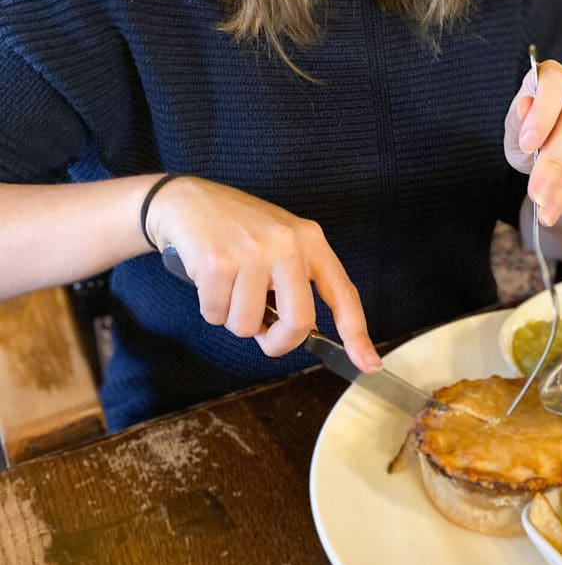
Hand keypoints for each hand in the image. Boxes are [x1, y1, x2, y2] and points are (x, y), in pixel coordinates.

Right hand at [143, 176, 378, 371]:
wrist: (190, 201)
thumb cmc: (240, 230)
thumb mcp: (282, 243)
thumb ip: (297, 283)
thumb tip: (304, 333)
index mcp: (310, 241)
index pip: (343, 293)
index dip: (357, 334)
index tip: (369, 363)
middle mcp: (287, 244)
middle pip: (298, 321)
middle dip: (278, 342)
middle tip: (263, 335)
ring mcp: (252, 252)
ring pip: (248, 324)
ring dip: (234, 319)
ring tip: (229, 287)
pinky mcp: (217, 262)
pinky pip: (217, 314)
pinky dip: (211, 308)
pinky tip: (209, 281)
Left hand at [503, 61, 561, 226]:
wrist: (558, 147)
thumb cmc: (531, 133)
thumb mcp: (515, 131)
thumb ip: (517, 122)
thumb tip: (524, 105)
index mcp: (553, 74)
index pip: (554, 86)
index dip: (542, 115)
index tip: (527, 146)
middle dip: (555, 163)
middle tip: (538, 195)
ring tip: (548, 209)